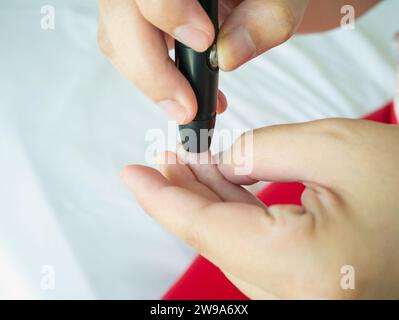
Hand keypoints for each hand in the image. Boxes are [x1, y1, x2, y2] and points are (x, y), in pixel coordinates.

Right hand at [97, 0, 308, 123]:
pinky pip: (129, 53)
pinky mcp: (137, 23)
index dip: (169, 12)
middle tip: (186, 109)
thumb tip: (227, 57)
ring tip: (191, 105)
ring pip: (117, 41)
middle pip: (121, 19)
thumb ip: (264, 20)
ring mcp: (136, 3)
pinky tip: (186, 94)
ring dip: (153, 82)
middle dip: (152, 71)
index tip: (205, 43)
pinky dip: (155, 81)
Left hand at [122, 119, 398, 298]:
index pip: (206, 229)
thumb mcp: (335, 148)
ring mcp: (303, 301)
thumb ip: (263, 150)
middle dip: (185, 193)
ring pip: (231, 247)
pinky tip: (225, 188)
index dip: (162, 198)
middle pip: (214, 239)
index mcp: (305, 268)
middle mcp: (300, 299)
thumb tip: (221, 163)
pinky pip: (254, 253)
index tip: (134, 176)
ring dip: (209, 203)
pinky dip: (234, 218)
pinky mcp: (308, 291)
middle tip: (168, 157)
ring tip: (194, 163)